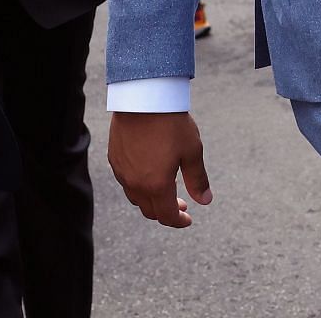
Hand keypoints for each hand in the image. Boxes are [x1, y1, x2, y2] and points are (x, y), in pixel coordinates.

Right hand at [109, 111, 210, 227]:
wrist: (143, 98)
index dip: (179, 221)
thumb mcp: (192, 151)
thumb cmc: (171, 123)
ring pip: (136, 198)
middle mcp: (136, 184)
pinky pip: (125, 182)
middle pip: (150, 211)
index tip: (188, 218)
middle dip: (166, 212)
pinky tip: (148, 173)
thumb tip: (205, 201)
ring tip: (164, 189)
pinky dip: (138, 186)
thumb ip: (197, 179)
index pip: (167, 216)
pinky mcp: (115, 159)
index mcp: (157, 185)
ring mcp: (122, 172)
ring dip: (151, 200)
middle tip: (181, 204)